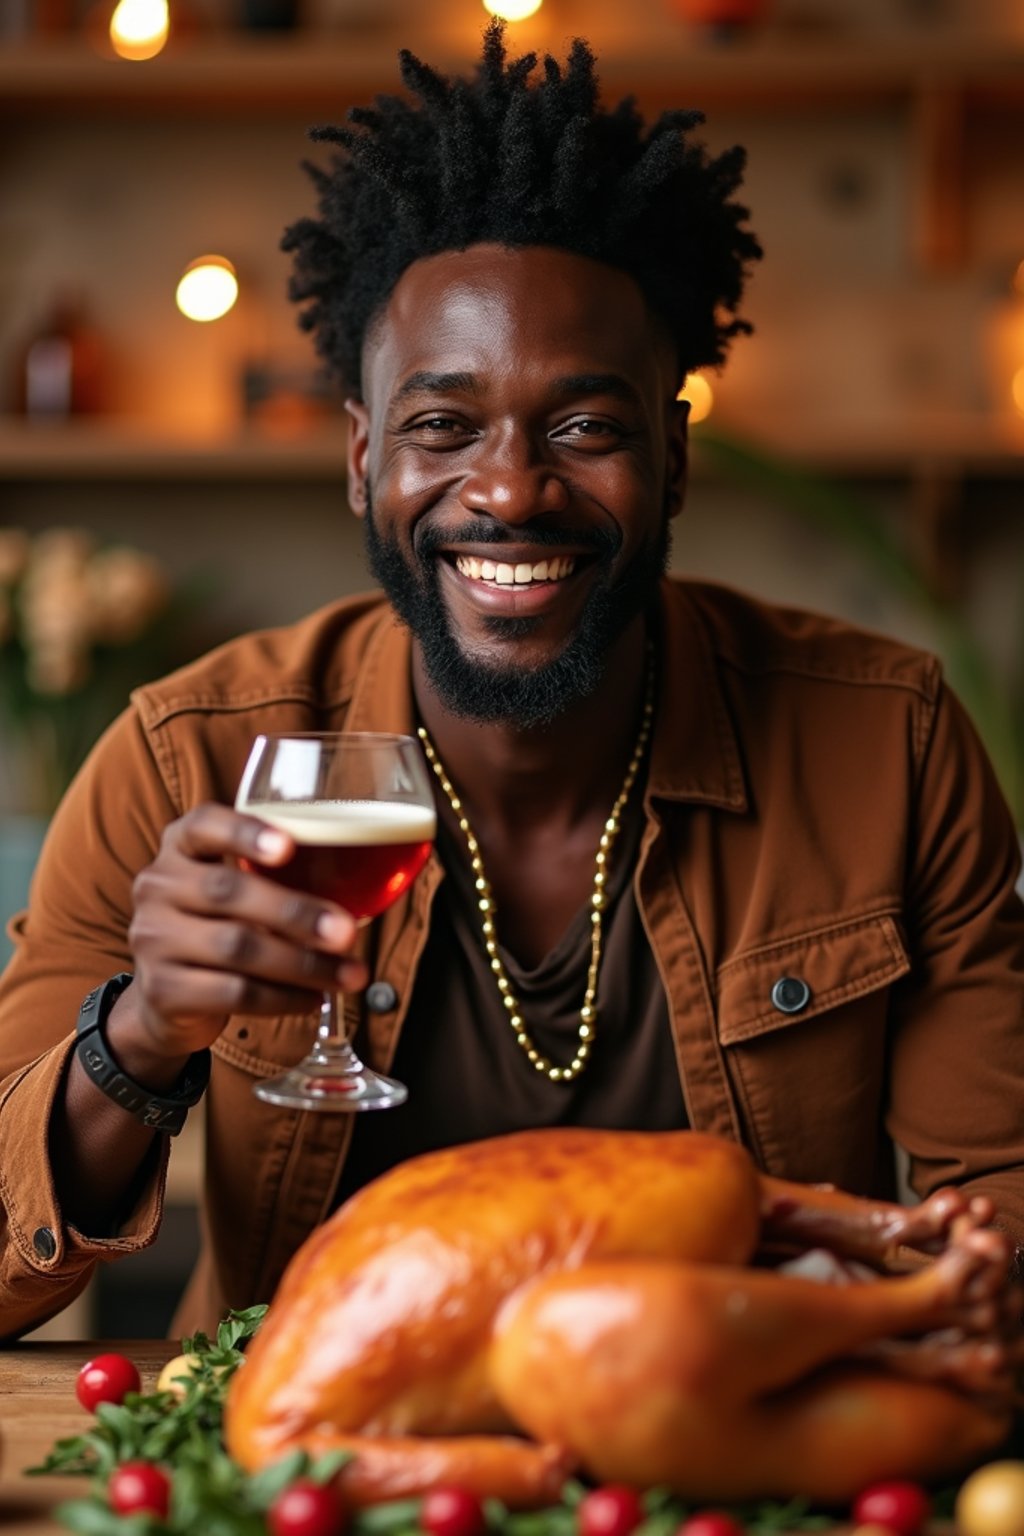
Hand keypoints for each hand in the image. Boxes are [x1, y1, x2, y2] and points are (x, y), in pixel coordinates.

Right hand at [118, 803, 368, 1063]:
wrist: (166, 996)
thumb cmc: (221, 925)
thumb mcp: (237, 890)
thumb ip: (278, 875)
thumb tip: (362, 877)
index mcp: (181, 847)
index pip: (203, 825)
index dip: (245, 832)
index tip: (288, 846)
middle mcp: (159, 886)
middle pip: (228, 891)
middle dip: (295, 913)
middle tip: (346, 932)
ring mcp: (153, 939)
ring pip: (237, 948)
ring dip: (303, 964)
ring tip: (348, 975)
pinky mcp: (162, 989)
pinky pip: (234, 993)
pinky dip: (283, 998)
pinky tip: (314, 998)